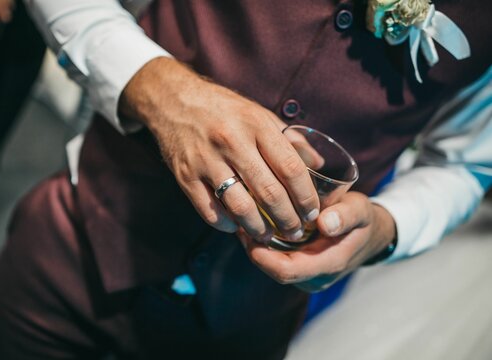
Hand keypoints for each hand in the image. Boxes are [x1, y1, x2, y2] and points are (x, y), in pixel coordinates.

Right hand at [120, 57, 319, 241]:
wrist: (174, 101)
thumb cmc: (223, 109)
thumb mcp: (259, 114)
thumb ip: (290, 139)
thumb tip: (319, 164)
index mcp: (256, 125)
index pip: (291, 168)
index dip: (306, 196)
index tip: (313, 213)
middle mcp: (232, 142)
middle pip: (269, 192)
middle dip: (288, 219)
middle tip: (295, 232)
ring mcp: (206, 160)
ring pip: (240, 207)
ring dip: (259, 228)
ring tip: (268, 236)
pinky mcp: (185, 176)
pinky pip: (210, 210)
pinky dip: (227, 224)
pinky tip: (236, 226)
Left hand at [237, 192, 396, 291]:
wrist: (371, 236)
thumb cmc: (363, 221)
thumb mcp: (360, 211)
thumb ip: (346, 215)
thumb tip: (325, 222)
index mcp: (326, 265)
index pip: (285, 271)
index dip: (262, 256)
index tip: (245, 231)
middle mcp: (313, 276)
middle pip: (273, 269)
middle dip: (253, 247)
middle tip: (238, 219)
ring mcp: (306, 275)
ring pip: (272, 265)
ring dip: (256, 245)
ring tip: (243, 219)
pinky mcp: (301, 267)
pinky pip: (277, 260)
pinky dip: (264, 244)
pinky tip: (256, 223)